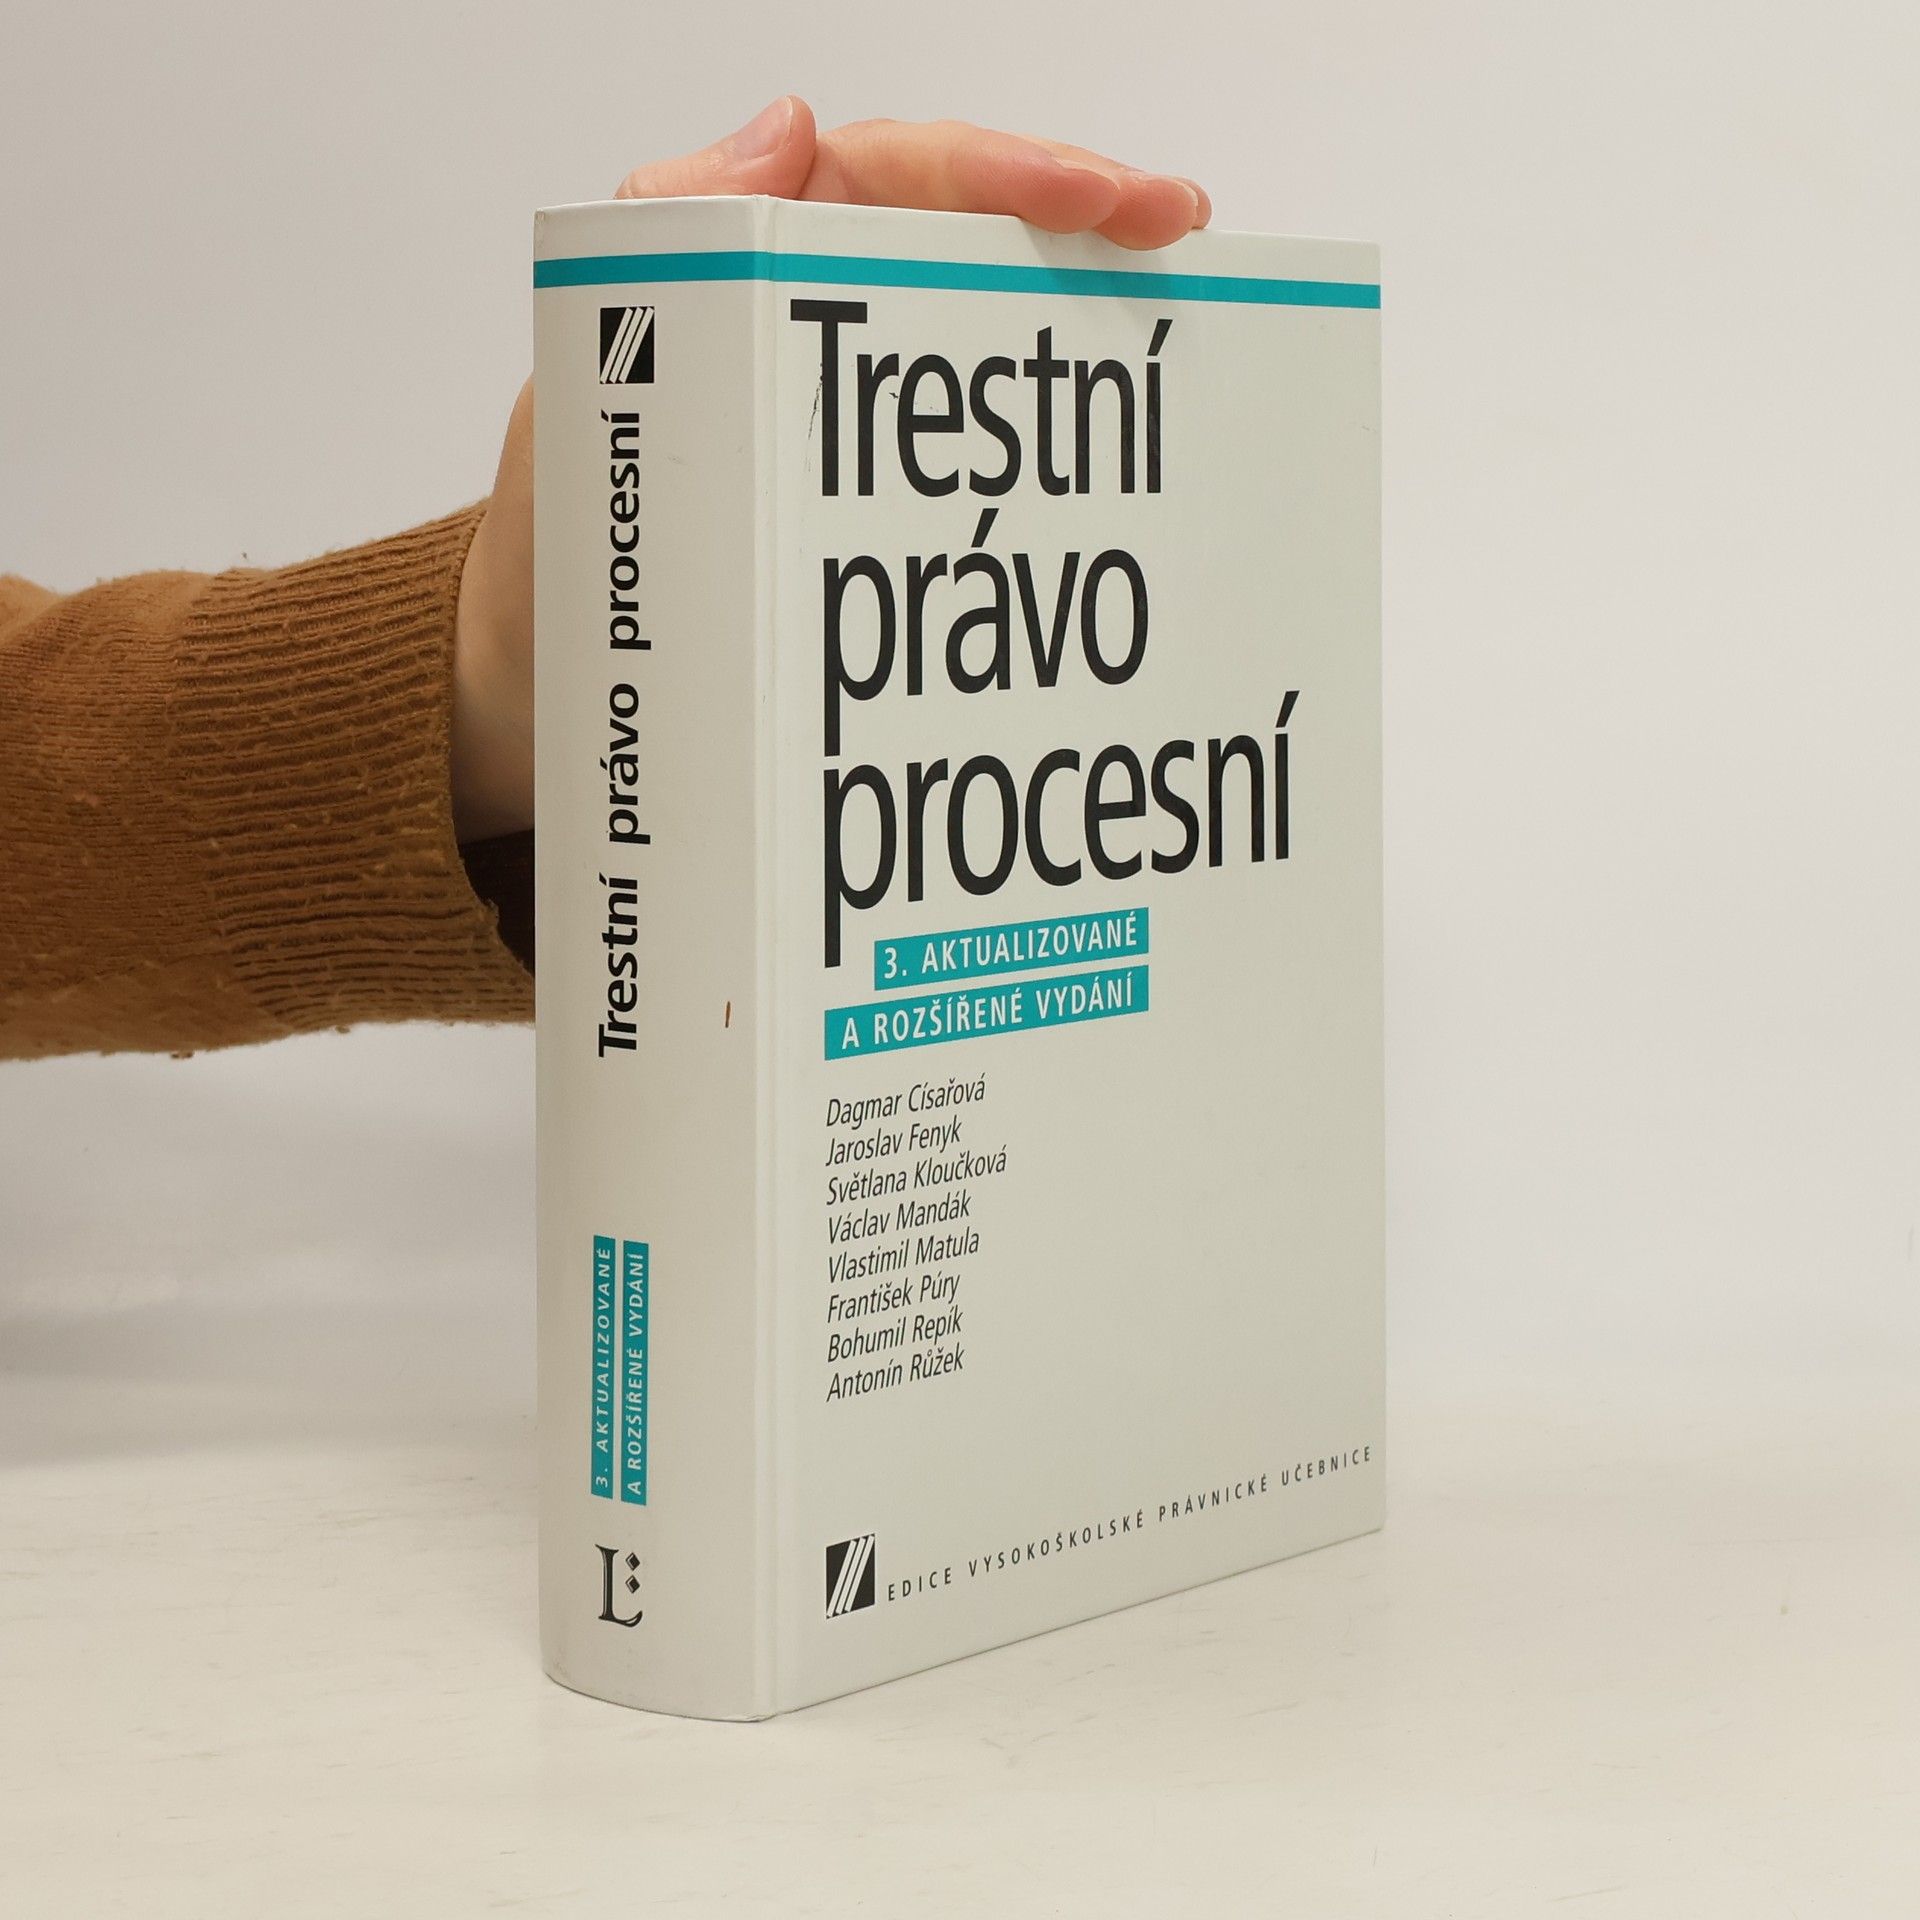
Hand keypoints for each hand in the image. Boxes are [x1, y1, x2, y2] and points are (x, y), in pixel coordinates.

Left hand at [451, 98, 1210, 840]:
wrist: (541, 706)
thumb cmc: (551, 560)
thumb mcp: (578, 396)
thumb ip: (661, 243)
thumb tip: (785, 128)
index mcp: (741, 275)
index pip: (895, 176)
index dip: (1008, 173)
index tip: (1102, 199)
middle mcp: (805, 336)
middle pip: (966, 250)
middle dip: (1079, 231)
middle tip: (1176, 235)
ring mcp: (845, 432)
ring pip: (981, 355)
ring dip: (1074, 337)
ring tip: (1171, 333)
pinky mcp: (865, 516)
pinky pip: (966, 472)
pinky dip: (1039, 468)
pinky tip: (1105, 480)